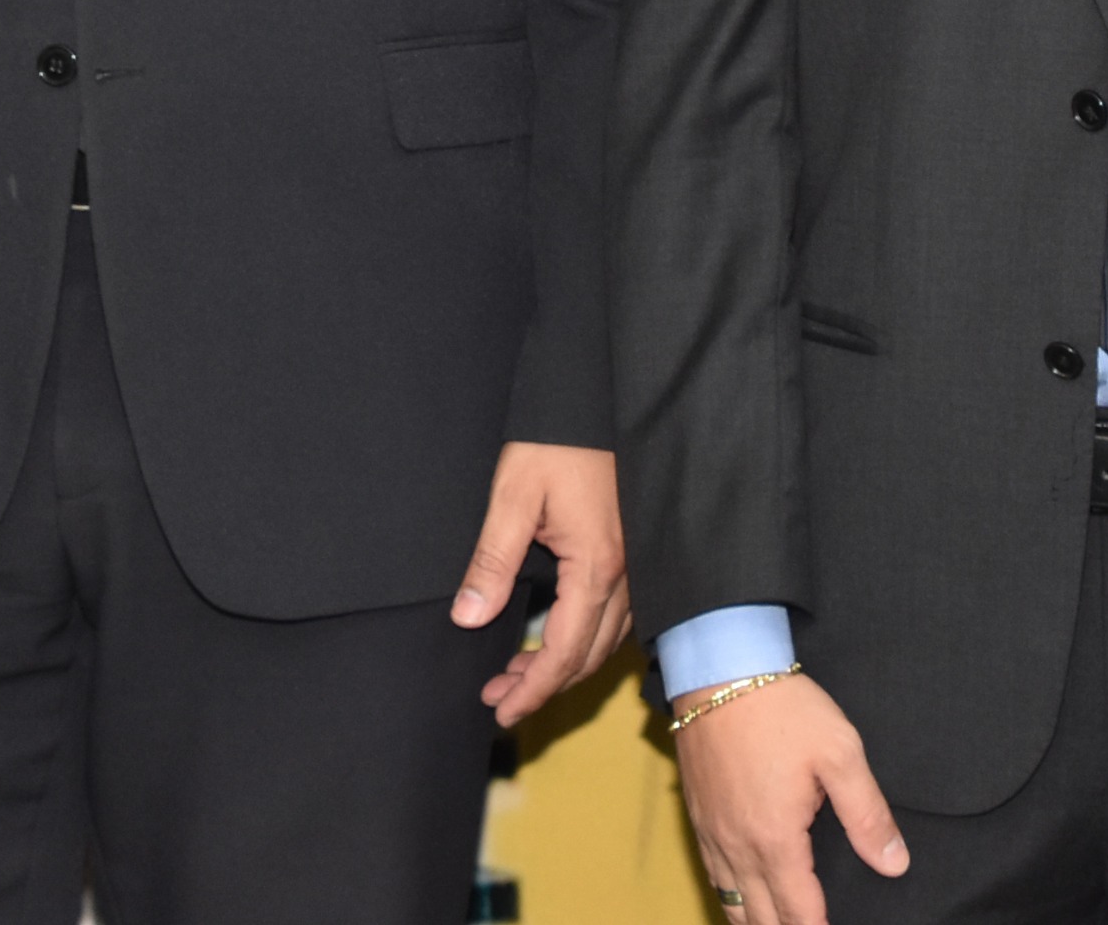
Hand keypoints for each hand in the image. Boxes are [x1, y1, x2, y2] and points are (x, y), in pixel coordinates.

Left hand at [450, 441, 630, 725]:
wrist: (596, 394)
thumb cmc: (555, 441)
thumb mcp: (512, 497)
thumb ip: (491, 561)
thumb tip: (469, 619)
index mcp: (596, 566)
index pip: (565, 652)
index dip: (533, 690)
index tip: (501, 712)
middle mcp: (627, 573)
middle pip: (590, 656)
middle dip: (544, 685)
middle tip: (498, 698)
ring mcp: (639, 564)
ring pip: (608, 640)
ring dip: (565, 665)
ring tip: (517, 673)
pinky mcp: (637, 550)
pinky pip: (618, 616)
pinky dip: (587, 640)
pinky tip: (558, 637)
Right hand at [670, 672, 906, 924]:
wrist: (720, 670)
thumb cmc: (782, 708)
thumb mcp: (840, 753)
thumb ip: (868, 815)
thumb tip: (893, 864)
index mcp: (776, 839)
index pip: (800, 913)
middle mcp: (738, 847)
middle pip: (761, 919)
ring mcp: (713, 833)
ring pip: (731, 903)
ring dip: (757, 923)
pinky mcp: (698, 816)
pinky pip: (712, 876)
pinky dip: (730, 897)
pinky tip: (743, 897)